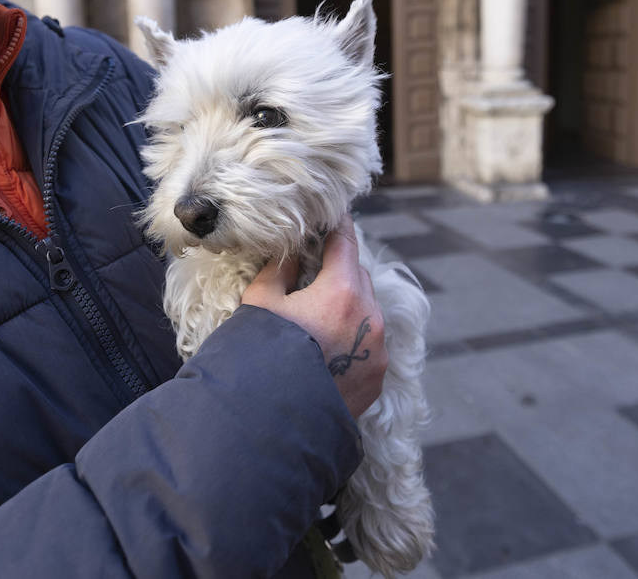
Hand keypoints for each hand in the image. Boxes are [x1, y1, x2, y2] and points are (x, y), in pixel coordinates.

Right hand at [241, 217, 387, 418]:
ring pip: (366, 310)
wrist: (271, 423)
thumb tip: (291, 253)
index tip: (328, 215)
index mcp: (343, 291)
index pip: (345, 241)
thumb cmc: (260, 355)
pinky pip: (369, 343)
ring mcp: (377, 350)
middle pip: (358, 275)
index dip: (335, 225)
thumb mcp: (261, 302)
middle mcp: (370, 317)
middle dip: (338, 267)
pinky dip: (352, 335)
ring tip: (316, 311)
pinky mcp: (377, 377)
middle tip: (312, 265)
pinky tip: (326, 345)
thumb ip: (279, 269)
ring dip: (347, 303)